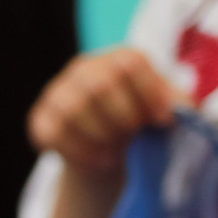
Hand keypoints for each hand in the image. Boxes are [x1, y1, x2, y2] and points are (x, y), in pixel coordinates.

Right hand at [30, 46, 178, 179]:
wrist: (110, 149)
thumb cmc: (143, 123)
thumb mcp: (165, 110)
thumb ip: (177, 105)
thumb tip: (176, 111)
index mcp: (119, 58)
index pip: (130, 64)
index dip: (149, 93)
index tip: (163, 120)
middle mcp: (85, 68)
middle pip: (100, 85)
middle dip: (122, 116)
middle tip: (134, 134)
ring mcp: (58, 92)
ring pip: (73, 109)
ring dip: (100, 135)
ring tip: (116, 151)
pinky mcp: (40, 119)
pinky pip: (54, 134)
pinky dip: (80, 151)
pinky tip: (99, 159)